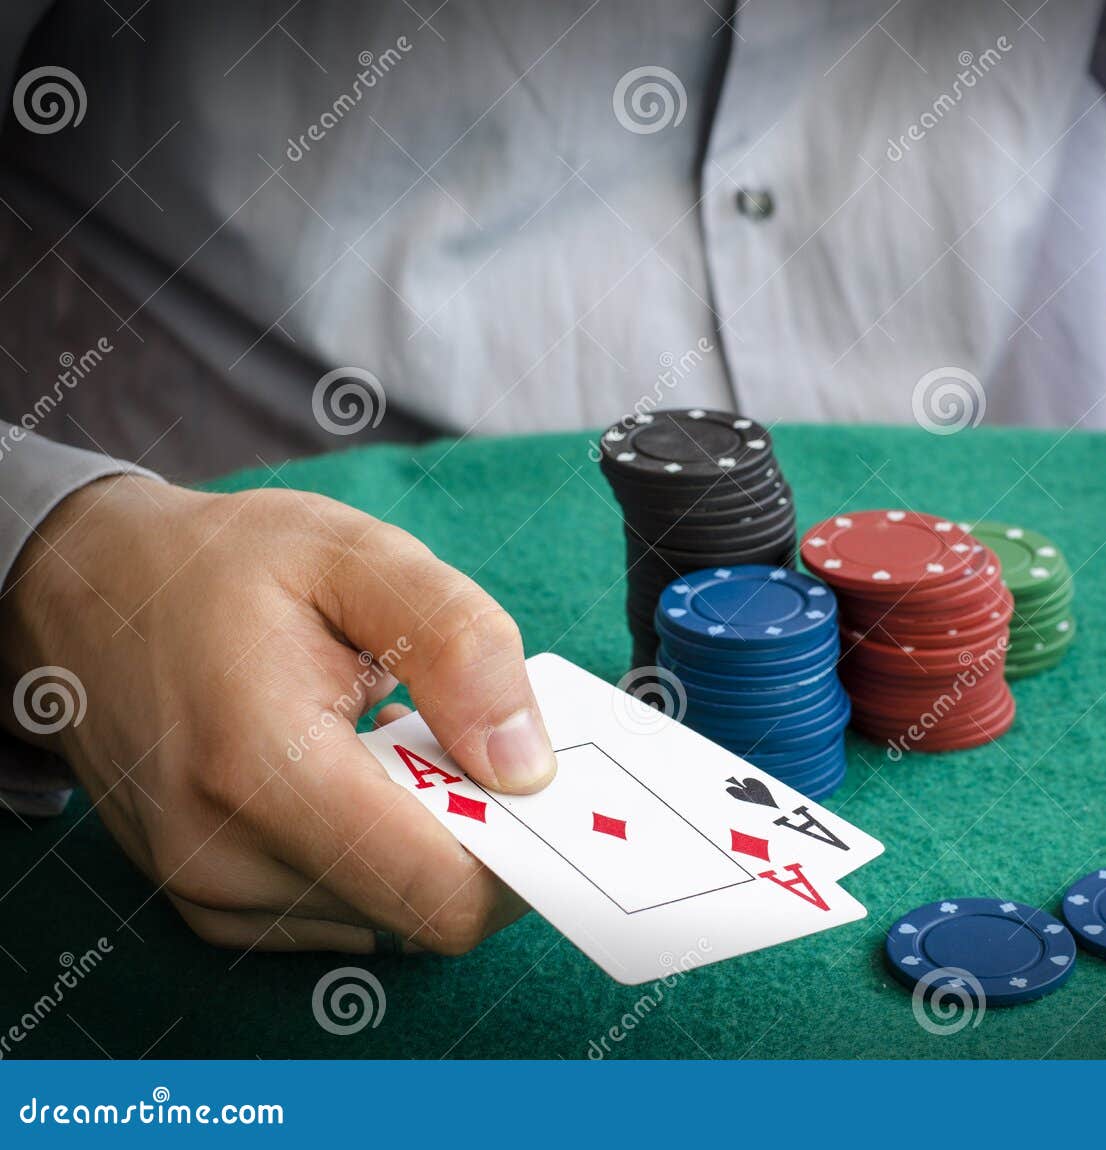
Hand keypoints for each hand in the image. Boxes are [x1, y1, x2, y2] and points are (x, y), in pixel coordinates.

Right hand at [0, 475, 556, 951]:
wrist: (89, 594)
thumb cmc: (224, 567)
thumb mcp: (358, 556)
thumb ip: (460, 646)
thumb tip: (527, 763)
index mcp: (264, 769)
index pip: (440, 896)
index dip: (520, 856)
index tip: (538, 788)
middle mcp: (225, 857)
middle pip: (424, 911)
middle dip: (475, 836)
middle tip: (466, 741)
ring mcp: (210, 891)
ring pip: (390, 916)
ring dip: (422, 843)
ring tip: (394, 744)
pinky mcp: (210, 904)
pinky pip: (344, 912)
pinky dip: (375, 856)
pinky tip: (354, 777)